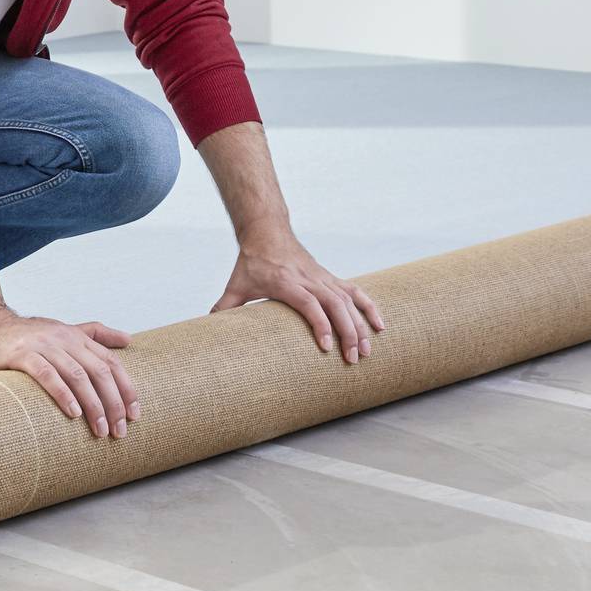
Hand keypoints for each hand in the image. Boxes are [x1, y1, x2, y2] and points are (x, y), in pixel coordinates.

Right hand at [0, 306, 138, 437]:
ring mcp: (43, 346)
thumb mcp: (64, 331)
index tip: (134, 414)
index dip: (126, 388)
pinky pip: (47, 375)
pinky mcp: (22, 354)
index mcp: (76, 337)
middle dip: (114, 403)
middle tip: (120, 430)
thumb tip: (128, 340)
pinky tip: (73, 413)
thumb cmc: (27, 335)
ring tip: (100, 430)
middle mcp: (64, 339)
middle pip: (98, 371)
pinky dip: (63, 394)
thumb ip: (95, 334)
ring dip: (93, 405)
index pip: (110, 362)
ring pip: (77, 376)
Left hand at [210, 231, 385, 363]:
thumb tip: (208, 328)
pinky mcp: (330, 278)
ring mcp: (323, 277)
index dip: (319, 325)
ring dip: (362, 325)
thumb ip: (224, 307)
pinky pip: (355, 292)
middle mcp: (310, 279)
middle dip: (348, 333)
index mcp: (287, 282)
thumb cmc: (252, 261)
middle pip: (336, 305)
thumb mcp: (236, 284)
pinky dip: (370, 307)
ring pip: (349, 300)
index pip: (309, 304)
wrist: (267, 231)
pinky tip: (381, 325)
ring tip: (368, 350)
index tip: (325, 347)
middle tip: (353, 359)